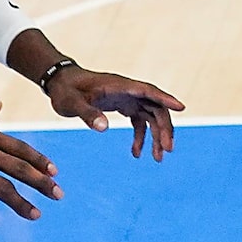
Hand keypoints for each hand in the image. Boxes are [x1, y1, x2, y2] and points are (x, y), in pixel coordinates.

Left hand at [45, 67, 184, 160]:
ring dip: (156, 136)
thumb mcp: (73, 103)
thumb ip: (88, 114)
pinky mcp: (123, 106)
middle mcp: (129, 91)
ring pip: (151, 116)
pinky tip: (137, 153)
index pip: (149, 92)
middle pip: (155, 108)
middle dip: (164, 128)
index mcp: (120, 86)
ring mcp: (127, 98)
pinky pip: (139, 122)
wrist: (59, 83)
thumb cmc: (66, 90)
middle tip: (167, 150)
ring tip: (158, 158)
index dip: (165, 99)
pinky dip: (141, 137)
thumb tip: (103, 128)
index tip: (181, 108)